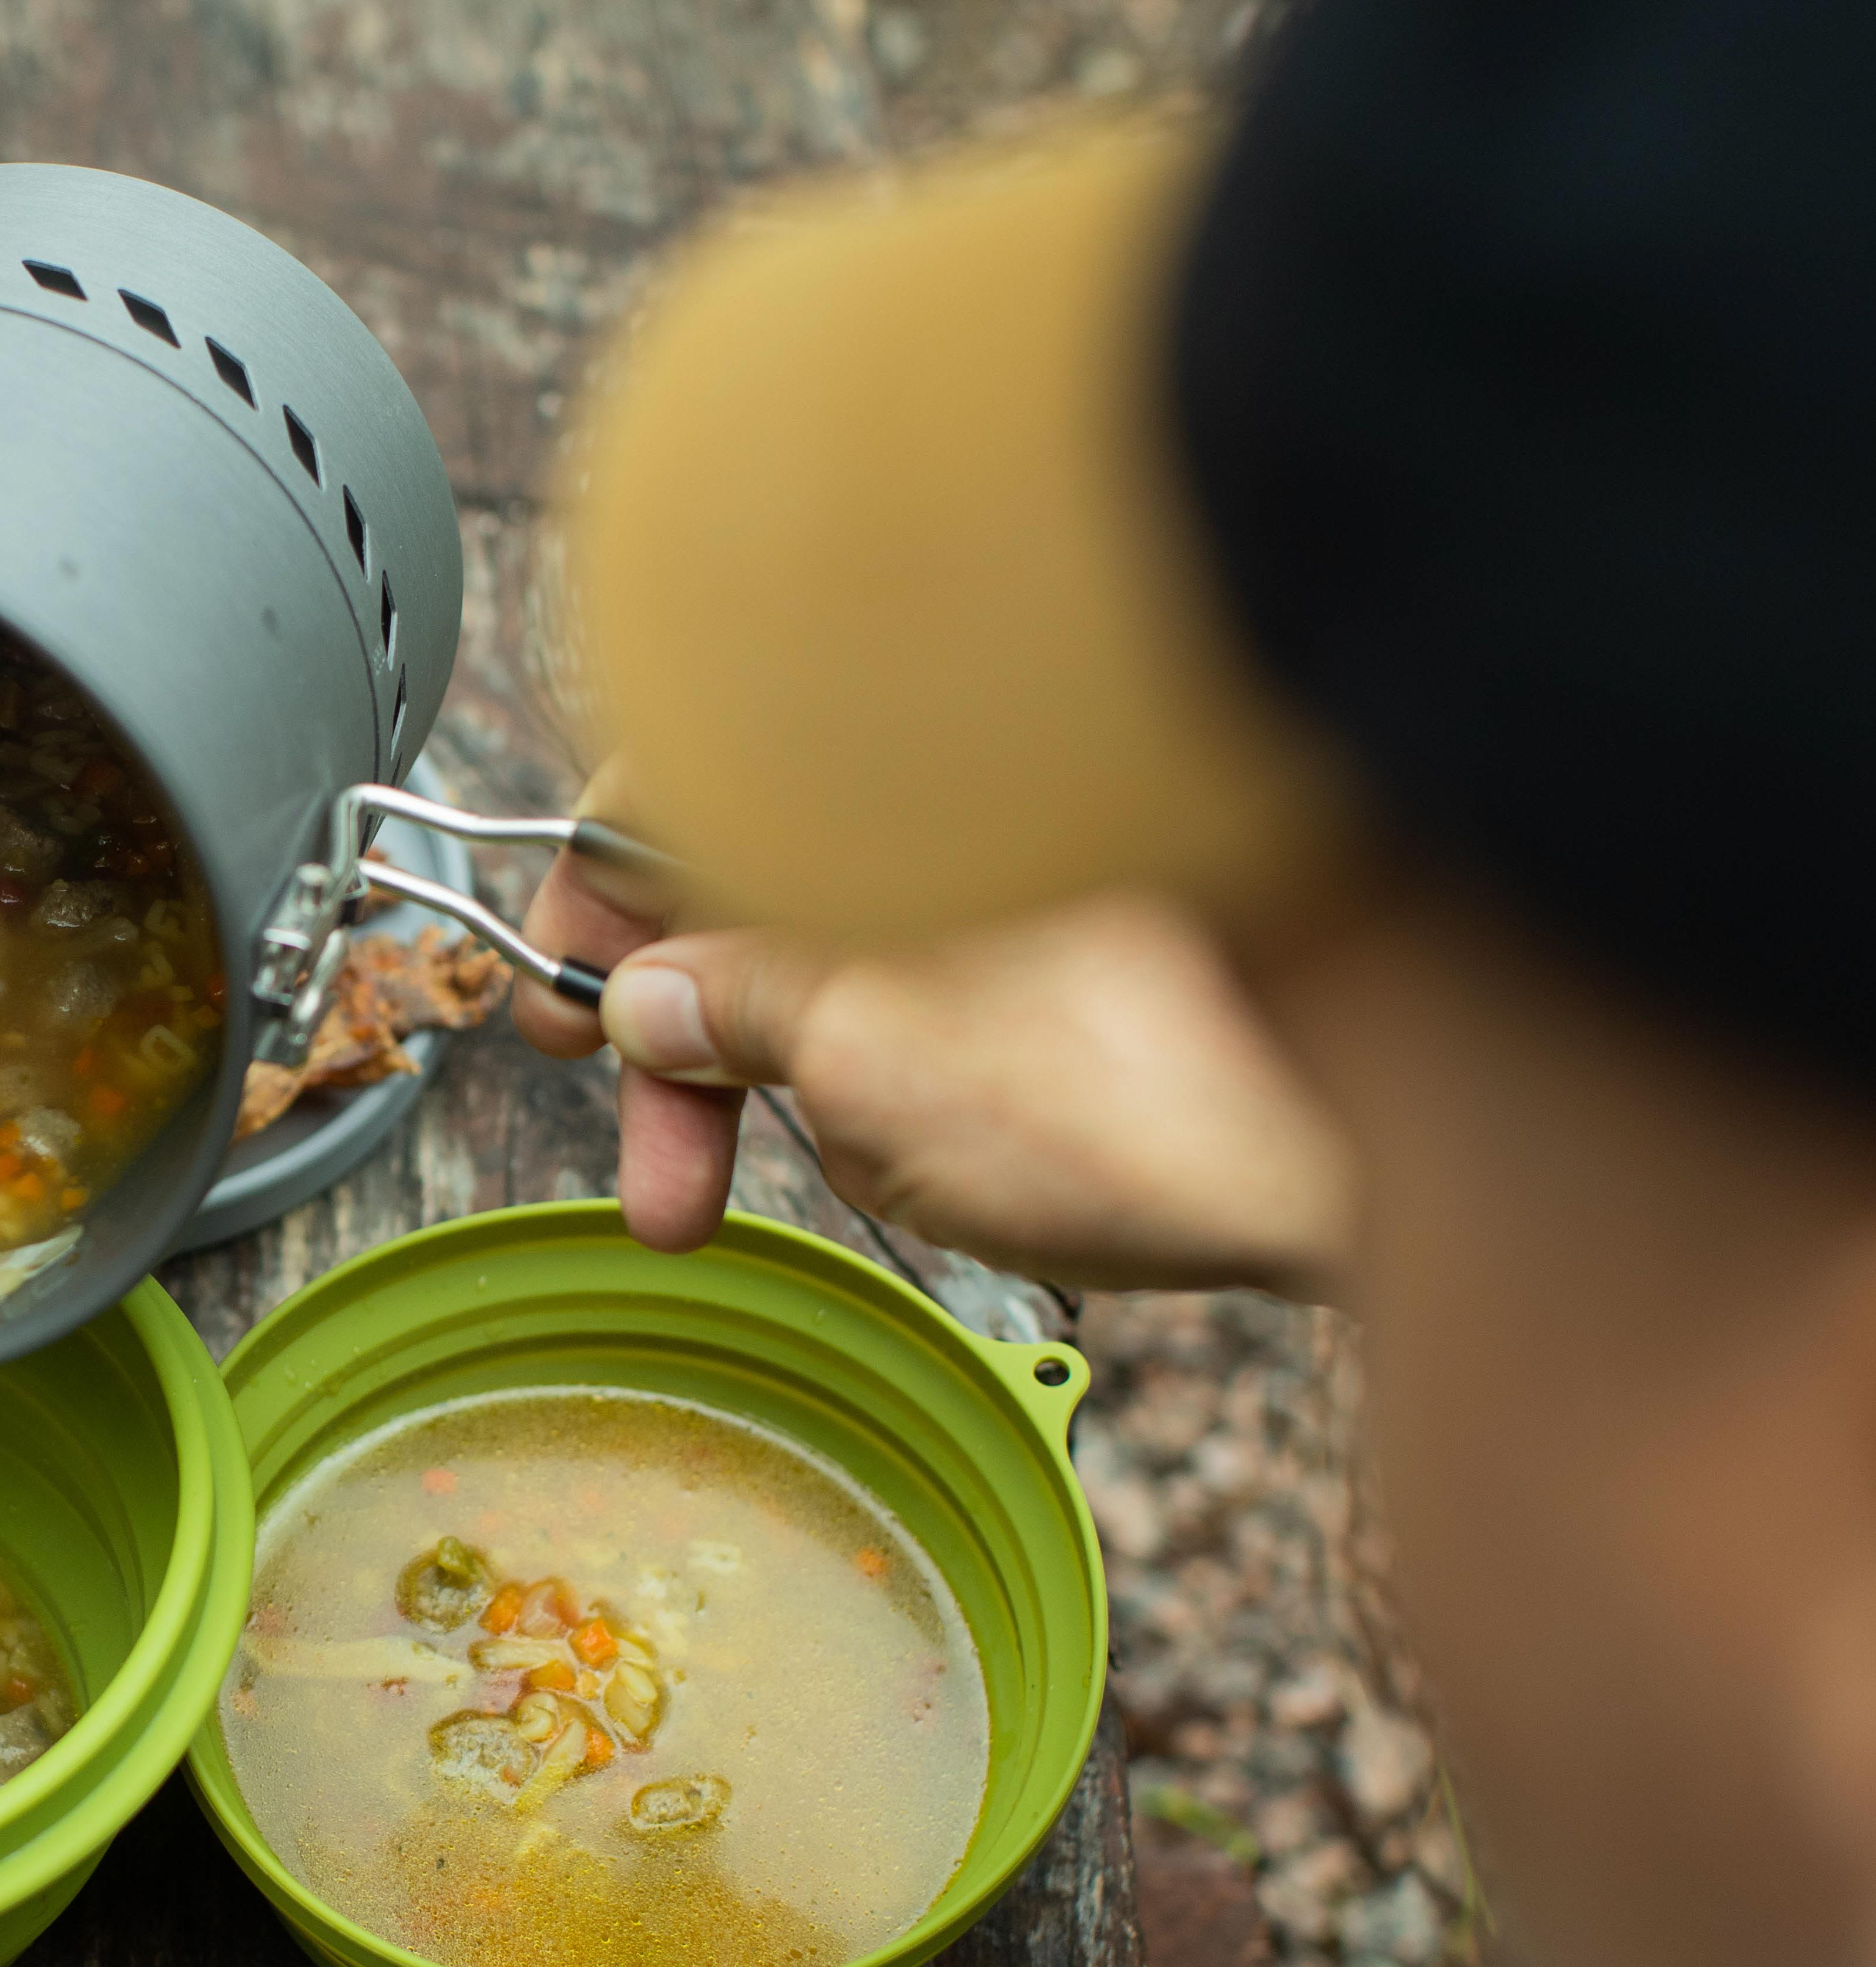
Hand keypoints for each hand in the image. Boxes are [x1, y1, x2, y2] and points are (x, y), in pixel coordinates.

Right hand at [517, 850, 1353, 1293]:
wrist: (1408, 1139)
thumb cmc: (1139, 1089)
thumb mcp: (867, 1067)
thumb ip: (732, 1008)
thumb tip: (647, 993)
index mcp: (870, 775)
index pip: (664, 787)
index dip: (588, 914)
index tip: (558, 1023)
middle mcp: (947, 785)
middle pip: (755, 881)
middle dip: (700, 1047)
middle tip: (665, 1192)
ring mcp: (1041, 857)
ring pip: (861, 947)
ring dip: (826, 1073)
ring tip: (888, 1180)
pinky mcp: (1123, 927)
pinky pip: (969, 985)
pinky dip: (939, 1068)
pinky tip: (992, 1162)